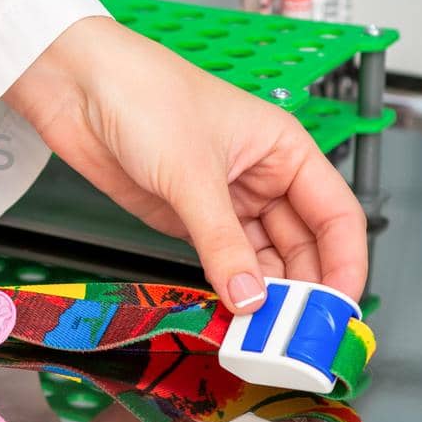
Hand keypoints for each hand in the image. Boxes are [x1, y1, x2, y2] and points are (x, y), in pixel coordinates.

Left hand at [4, 16, 366, 312]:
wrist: (76, 88)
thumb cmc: (143, 94)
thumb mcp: (192, 173)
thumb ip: (222, 243)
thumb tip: (251, 298)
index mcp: (284, 150)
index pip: (336, 216)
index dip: (345, 263)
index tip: (339, 306)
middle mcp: (261, 177)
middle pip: (303, 246)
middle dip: (304, 289)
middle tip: (297, 333)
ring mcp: (223, 200)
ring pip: (263, 260)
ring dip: (265, 296)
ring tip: (263, 333)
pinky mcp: (186, 218)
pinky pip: (221, 262)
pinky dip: (228, 288)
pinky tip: (231, 313)